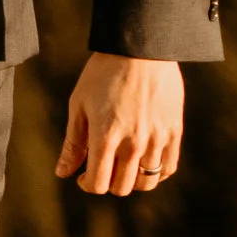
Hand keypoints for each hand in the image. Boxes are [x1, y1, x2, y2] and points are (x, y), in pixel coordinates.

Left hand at [56, 52, 183, 194]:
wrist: (140, 49)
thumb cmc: (103, 74)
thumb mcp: (79, 105)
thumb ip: (73, 143)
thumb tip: (62, 173)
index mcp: (105, 136)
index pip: (99, 183)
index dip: (88, 184)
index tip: (83, 175)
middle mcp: (133, 143)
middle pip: (121, 187)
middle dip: (108, 182)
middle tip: (103, 167)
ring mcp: (156, 139)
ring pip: (146, 183)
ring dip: (131, 180)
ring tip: (123, 164)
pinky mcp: (174, 132)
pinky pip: (168, 168)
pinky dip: (156, 173)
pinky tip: (144, 161)